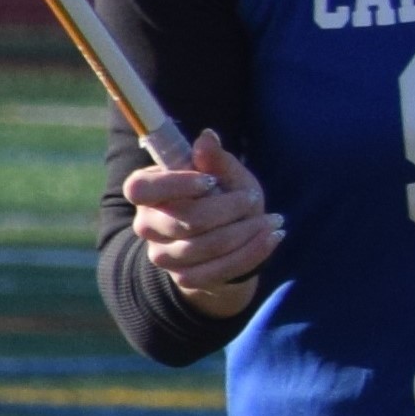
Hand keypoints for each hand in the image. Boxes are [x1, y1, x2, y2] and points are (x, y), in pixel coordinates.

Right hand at [122, 129, 279, 311]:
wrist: (232, 243)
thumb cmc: (225, 199)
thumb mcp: (226, 176)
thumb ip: (215, 159)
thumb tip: (207, 137)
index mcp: (147, 193)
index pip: (141, 188)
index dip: (175, 185)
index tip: (211, 181)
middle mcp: (147, 225)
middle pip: (184, 220)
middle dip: (227, 209)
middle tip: (254, 198)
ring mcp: (163, 255)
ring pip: (204, 247)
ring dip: (246, 231)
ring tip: (273, 220)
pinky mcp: (185, 278)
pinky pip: (219, 269)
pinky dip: (252, 252)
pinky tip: (272, 238)